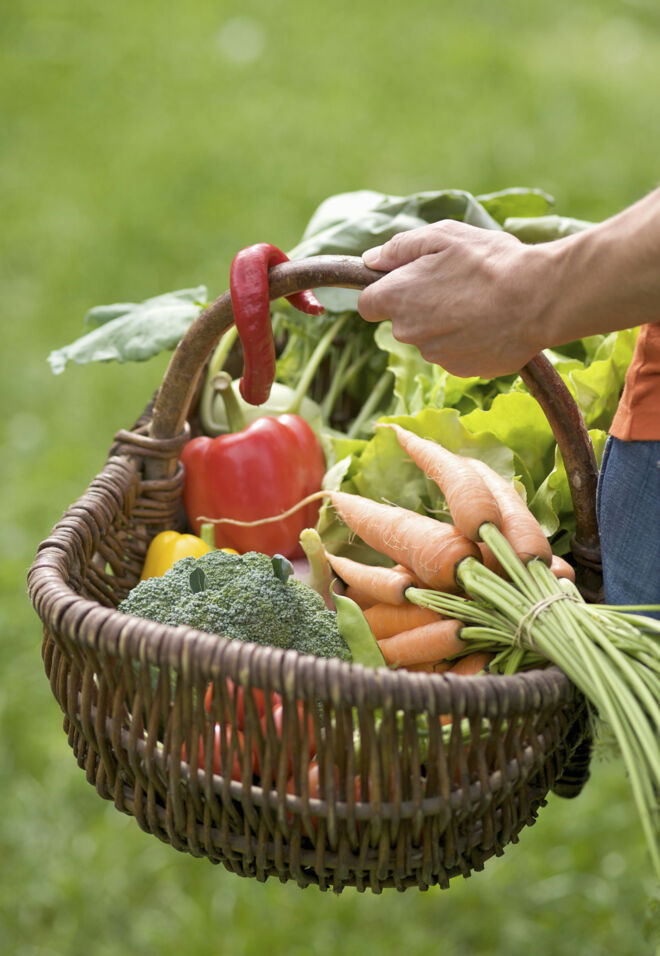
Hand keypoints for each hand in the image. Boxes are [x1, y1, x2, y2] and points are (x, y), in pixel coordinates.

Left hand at [357, 220, 550, 377]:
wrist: (536, 298)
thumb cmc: (489, 262)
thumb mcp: (443, 236)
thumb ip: (399, 248)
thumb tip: (371, 260)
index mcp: (397, 298)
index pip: (368, 304)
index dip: (384, 291)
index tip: (406, 282)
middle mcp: (409, 333)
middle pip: (402, 322)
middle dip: (419, 306)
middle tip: (453, 284)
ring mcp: (435, 355)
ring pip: (430, 339)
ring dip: (445, 323)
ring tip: (478, 302)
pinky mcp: (461, 370)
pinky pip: (455, 353)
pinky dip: (467, 341)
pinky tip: (489, 322)